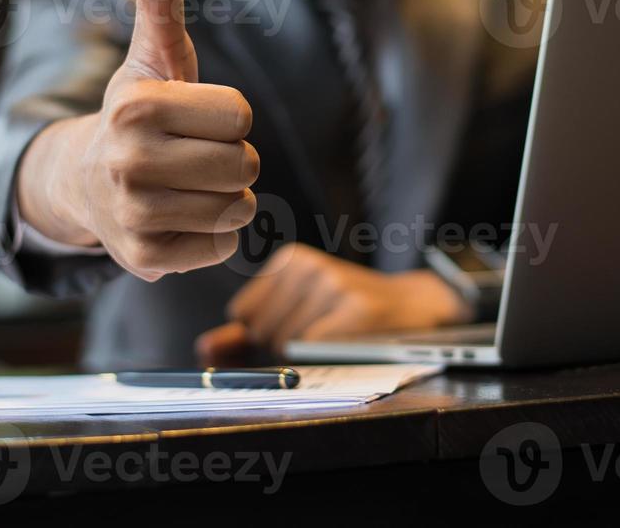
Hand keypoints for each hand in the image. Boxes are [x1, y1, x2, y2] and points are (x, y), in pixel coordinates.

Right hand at [16, 0, 259, 281]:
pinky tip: (176, 218)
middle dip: (229, 157)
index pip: (240, 114)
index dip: (225, 115)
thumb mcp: (153, 53)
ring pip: (240, 208)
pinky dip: (210, 235)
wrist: (83, 184)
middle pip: (244, 163)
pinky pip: (224, 247)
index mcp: (136, 106)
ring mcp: (134, 216)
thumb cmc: (138, 112)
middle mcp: (128, 162)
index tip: (190, 117)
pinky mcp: (146, 260)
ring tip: (183, 185)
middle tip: (188, 154)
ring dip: (224, 197)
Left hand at [194, 243, 470, 362]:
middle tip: (323, 334)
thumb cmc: (349, 316)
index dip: (264, 334)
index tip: (298, 327)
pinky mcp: (355, 309)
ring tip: (337, 336)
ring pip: (283, 344)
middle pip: (260, 330)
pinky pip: (310, 350)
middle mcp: (308, 266)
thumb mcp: (296, 314)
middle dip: (281, 346)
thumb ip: (246, 334)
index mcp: (289, 261)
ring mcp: (333, 284)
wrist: (415, 309)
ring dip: (305, 355)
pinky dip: (323, 358)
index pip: (242, 314)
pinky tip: (346, 343)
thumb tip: (204, 349)